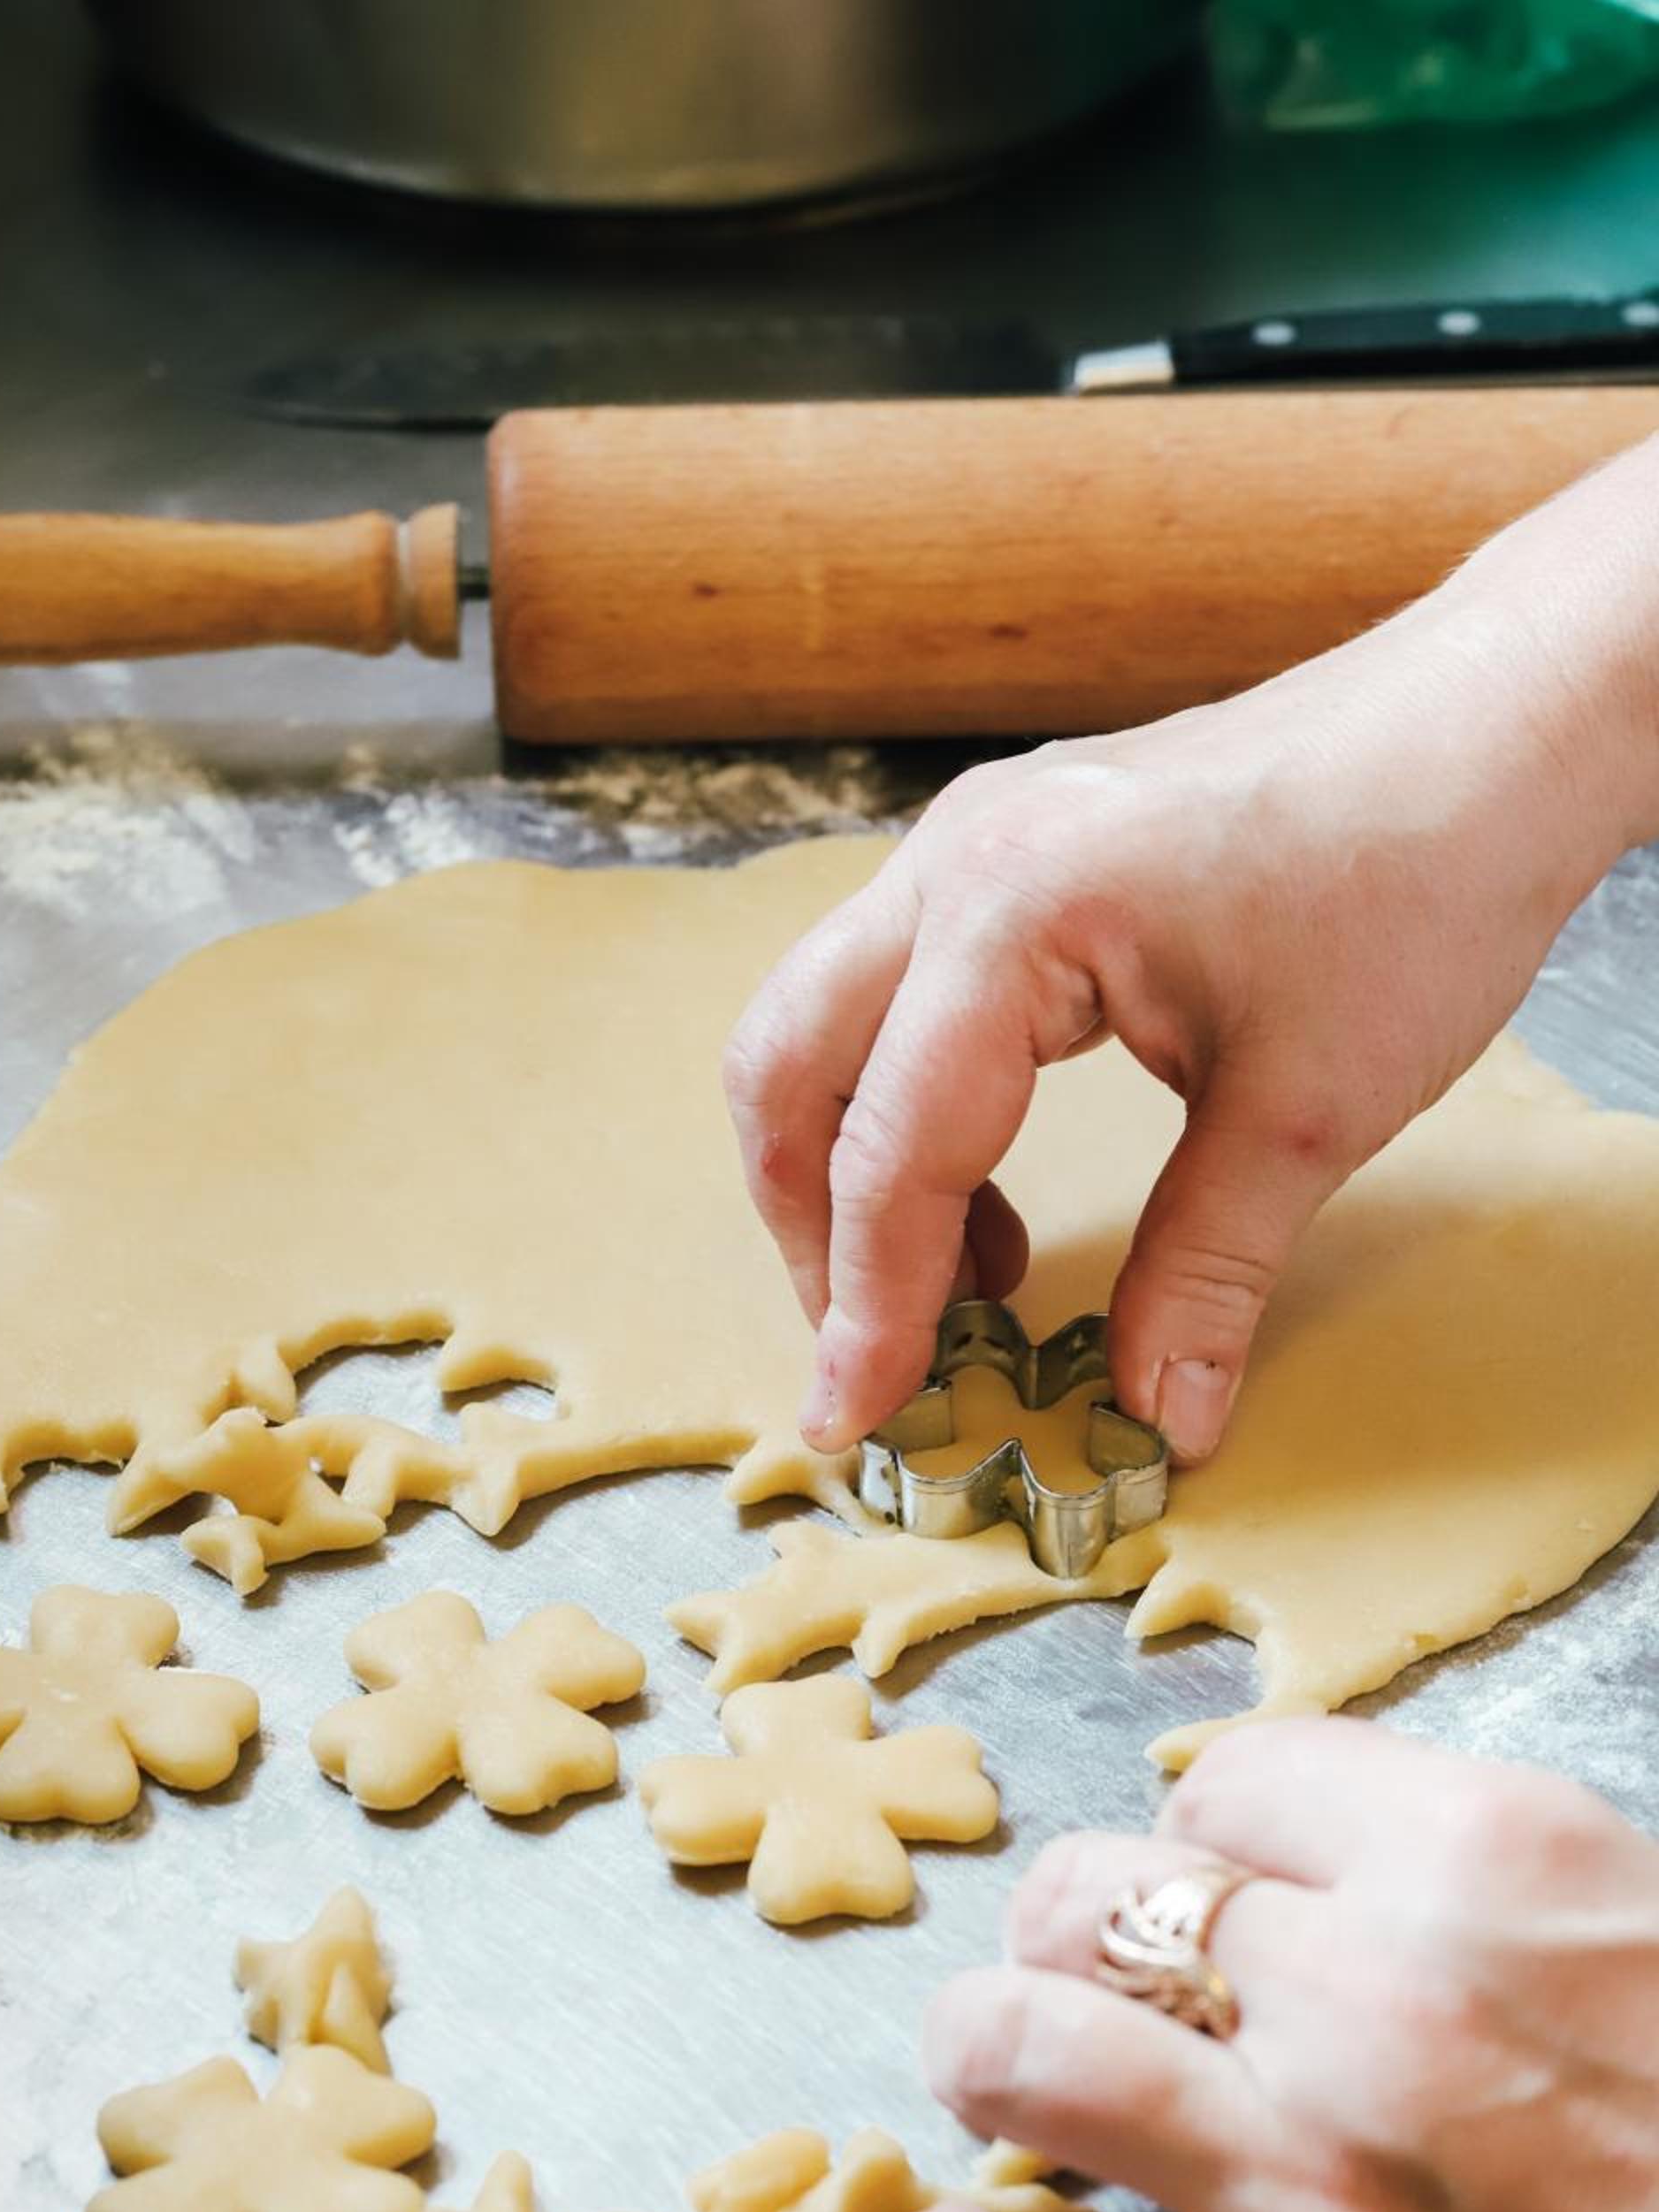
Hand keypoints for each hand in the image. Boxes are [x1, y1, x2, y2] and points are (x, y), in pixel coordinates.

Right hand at [724, 446, 1658, 1462]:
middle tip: (878, 1347)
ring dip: (853, 1166)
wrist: (1493, 725)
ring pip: (822, 1024)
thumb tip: (1160, 1418)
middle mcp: (956, 861)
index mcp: (1010, 913)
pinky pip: (896, 996)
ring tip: (962, 1285)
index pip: (889, 1147)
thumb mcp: (1309, 1111)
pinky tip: (998, 1197)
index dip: (867, 1305)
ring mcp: (973, 842)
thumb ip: (1207, 1272)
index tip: (856, 1419)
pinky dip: (908, 1109)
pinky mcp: (1010, 854)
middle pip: (786, 1067)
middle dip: (809, 1227)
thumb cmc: (1419, 876)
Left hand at [901, 1720, 1658, 2211]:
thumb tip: (1288, 1849)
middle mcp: (1370, 1995)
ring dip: (983, 2054)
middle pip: (1092, 1896)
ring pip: (1022, 2054)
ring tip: (992, 2071)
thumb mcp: (1630, 1913)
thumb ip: (1455, 1863)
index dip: (1199, 1834)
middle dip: (1062, 1927)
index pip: (1228, 1780)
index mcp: (1474, 1858)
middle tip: (1081, 1971)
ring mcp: (1313, 2182)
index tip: (1205, 1881)